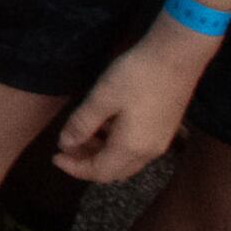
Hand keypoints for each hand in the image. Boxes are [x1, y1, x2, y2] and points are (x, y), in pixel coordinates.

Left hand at [53, 25, 217, 182]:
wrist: (176, 58)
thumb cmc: (135, 77)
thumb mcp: (102, 98)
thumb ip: (82, 124)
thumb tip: (65, 144)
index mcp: (131, 148)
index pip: (100, 172)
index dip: (75, 168)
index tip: (54, 156)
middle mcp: (149, 153)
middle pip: (114, 170)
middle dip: (87, 163)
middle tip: (66, 147)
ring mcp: (160, 142)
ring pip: (126, 160)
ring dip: (102, 153)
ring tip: (81, 134)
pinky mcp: (164, 130)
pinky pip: (136, 149)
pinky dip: (116, 144)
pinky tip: (105, 124)